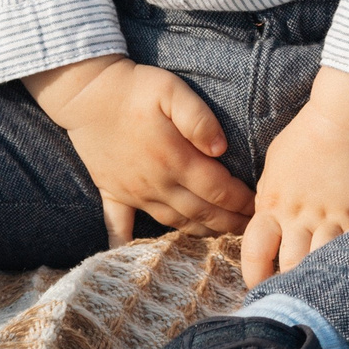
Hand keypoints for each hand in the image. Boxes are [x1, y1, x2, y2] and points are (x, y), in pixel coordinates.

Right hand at [24, 55, 255, 246]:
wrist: (88, 94)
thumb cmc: (136, 88)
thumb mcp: (172, 90)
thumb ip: (199, 118)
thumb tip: (221, 148)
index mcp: (175, 159)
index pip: (218, 190)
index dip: (242, 201)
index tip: (260, 206)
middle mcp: (156, 183)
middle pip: (201, 213)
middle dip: (230, 223)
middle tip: (251, 230)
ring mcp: (133, 193)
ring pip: (173, 223)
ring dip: (200, 232)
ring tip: (222, 236)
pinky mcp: (112, 193)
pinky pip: (119, 226)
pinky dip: (126, 245)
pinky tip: (132, 260)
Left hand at [241, 67, 348, 285]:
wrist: (347, 118)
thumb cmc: (305, 137)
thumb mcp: (273, 168)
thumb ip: (269, 200)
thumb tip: (266, 224)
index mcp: (273, 204)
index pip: (256, 252)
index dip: (255, 275)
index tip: (260, 285)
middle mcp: (300, 216)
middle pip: (290, 266)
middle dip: (288, 285)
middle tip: (291, 297)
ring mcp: (333, 217)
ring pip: (322, 263)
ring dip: (319, 278)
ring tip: (320, 291)